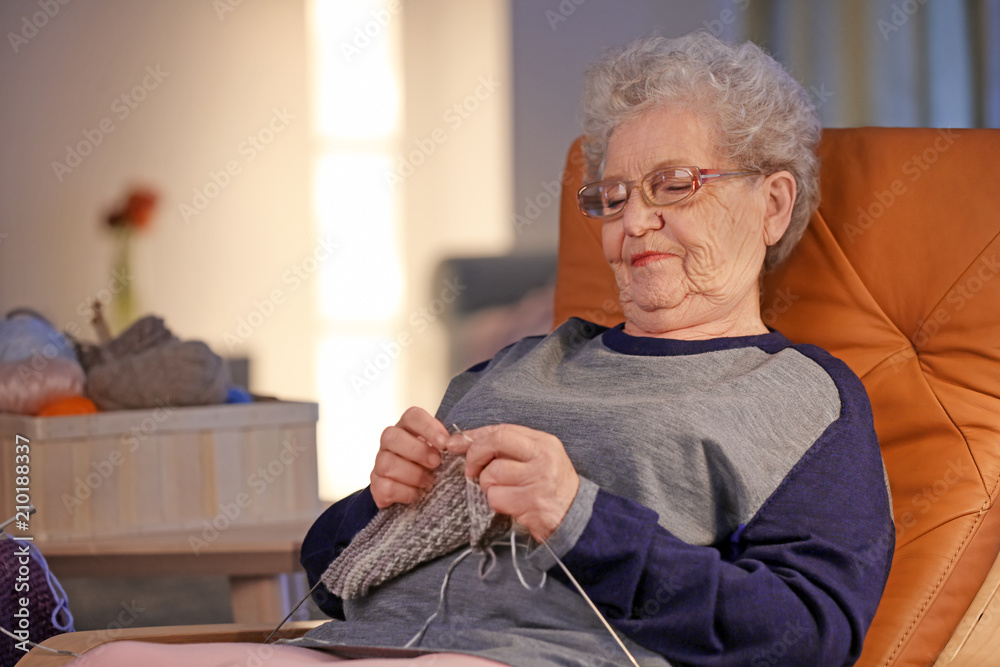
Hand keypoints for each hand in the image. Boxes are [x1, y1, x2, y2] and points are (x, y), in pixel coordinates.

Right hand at [370, 406, 449, 507]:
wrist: (411, 490)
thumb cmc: (430, 466)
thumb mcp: (442, 452)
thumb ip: (451, 445)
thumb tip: (459, 443)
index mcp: (407, 428)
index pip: (412, 416)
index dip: (428, 428)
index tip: (445, 444)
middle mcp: (390, 442)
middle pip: (391, 436)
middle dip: (417, 451)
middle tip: (436, 463)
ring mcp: (380, 463)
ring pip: (386, 463)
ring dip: (412, 474)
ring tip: (429, 481)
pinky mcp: (376, 485)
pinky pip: (385, 487)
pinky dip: (405, 492)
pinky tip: (417, 493)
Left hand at [447, 424, 579, 541]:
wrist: (575, 517)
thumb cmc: (550, 487)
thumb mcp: (537, 459)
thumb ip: (507, 448)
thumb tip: (464, 440)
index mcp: (544, 442)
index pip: (502, 430)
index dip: (475, 436)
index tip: (456, 443)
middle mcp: (543, 457)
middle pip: (495, 443)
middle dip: (475, 456)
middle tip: (471, 471)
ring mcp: (538, 479)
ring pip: (491, 474)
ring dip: (488, 486)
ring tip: (503, 491)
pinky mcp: (531, 502)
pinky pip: (496, 497)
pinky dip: (496, 503)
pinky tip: (510, 505)